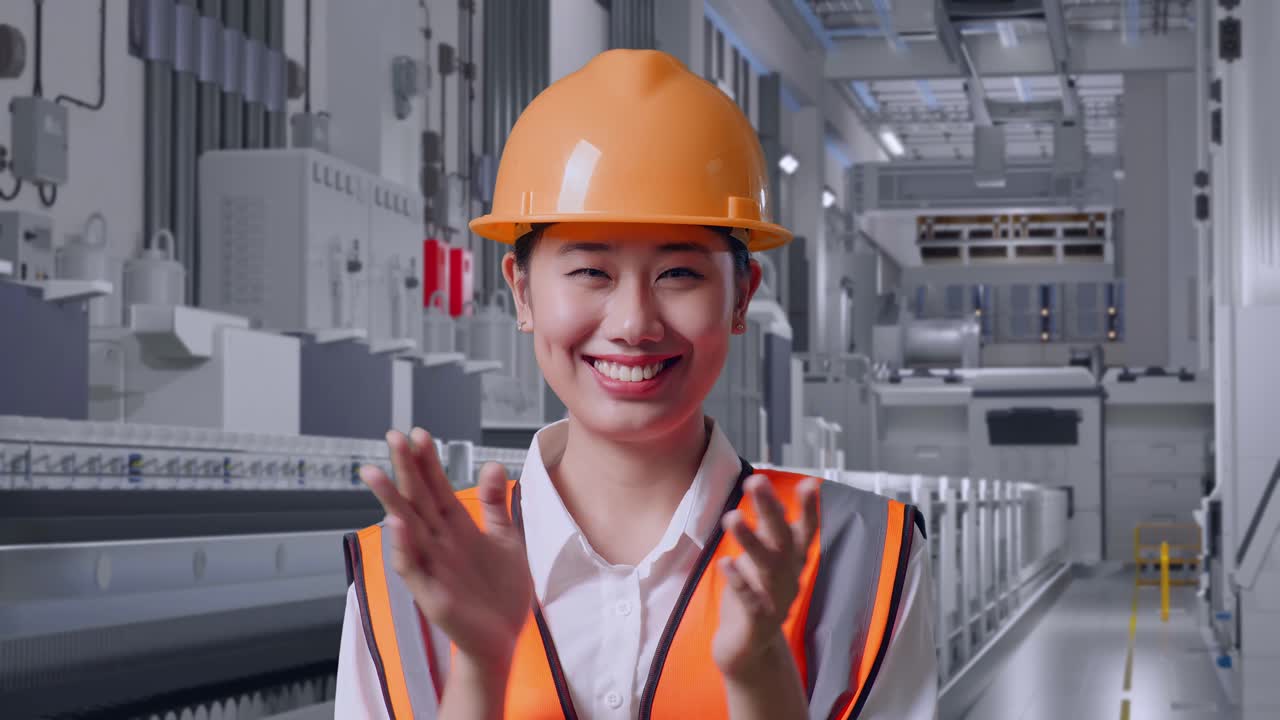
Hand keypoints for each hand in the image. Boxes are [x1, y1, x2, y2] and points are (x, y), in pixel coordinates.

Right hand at [361, 428, 532, 670]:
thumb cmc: (500, 591)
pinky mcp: (432, 595)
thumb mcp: (506, 540)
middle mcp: (440, 543)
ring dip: (391, 502)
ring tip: (375, 474)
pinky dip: (404, 548)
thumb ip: (495, 505)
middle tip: (392, 436)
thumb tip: (493, 464)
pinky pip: (413, 569)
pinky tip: (397, 525)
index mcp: (457, 529)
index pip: (438, 488)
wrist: (504, 639)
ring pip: (407, 529)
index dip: (428, 462)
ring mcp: (433, 568)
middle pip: (418, 500)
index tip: (418, 433)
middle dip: (405, 469)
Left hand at [712, 475, 819, 679]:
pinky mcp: (757, 621)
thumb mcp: (764, 557)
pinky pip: (749, 599)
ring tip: (731, 517)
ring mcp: (776, 600)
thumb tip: (764, 486)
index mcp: (792, 560)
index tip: (812, 483)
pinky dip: (739, 581)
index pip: (804, 530)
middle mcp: (789, 577)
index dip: (809, 509)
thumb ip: (767, 526)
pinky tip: (725, 562)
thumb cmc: (756, 593)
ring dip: (750, 541)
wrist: (749, 648)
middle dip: (771, 510)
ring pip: (766, 567)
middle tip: (756, 481)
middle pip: (782, 540)